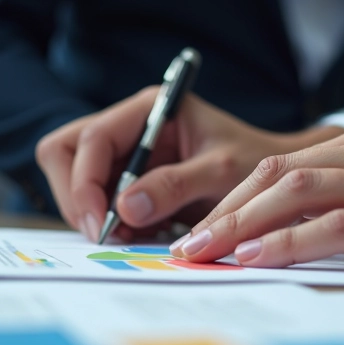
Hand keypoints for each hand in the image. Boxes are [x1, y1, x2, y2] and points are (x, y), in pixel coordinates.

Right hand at [35, 86, 343, 240]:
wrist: (276, 179)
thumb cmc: (257, 162)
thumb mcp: (222, 171)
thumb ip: (175, 185)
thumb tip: (126, 208)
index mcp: (150, 109)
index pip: (92, 139)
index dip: (85, 183)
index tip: (100, 223)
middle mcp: (130, 125)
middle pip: (66, 152)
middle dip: (78, 195)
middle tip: (104, 234)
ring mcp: (126, 152)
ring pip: (76, 178)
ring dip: (94, 212)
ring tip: (132, 235)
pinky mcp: (130, 179)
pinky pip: (100, 200)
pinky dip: (113, 222)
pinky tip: (145, 233)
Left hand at [171, 118, 343, 291]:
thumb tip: (293, 232)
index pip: (283, 165)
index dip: (235, 197)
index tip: (202, 228)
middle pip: (277, 173)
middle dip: (224, 211)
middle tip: (185, 244)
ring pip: (295, 193)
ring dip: (240, 226)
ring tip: (203, 253)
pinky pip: (334, 226)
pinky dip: (285, 241)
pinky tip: (255, 258)